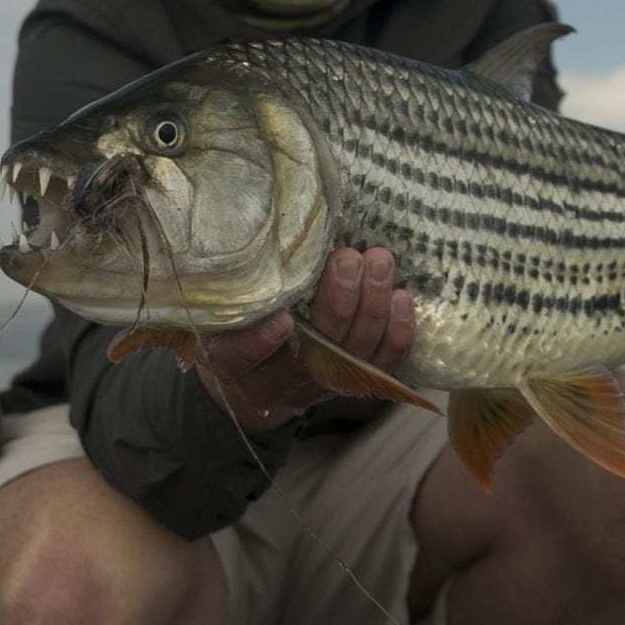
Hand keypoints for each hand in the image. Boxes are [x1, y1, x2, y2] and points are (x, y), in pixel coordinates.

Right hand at [197, 247, 414, 433]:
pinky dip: (398, 331)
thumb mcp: (225, 297)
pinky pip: (385, 365)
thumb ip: (239, 280)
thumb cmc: (241, 313)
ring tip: (379, 261)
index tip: (283, 318)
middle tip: (348, 259)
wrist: (261, 361)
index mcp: (230, 361)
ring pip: (355, 355)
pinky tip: (400, 296)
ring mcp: (318, 387)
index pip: (237, 358)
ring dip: (373, 305)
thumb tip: (270, 236)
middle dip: (338, 302)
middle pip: (313, 352)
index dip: (259, 343)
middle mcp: (275, 384)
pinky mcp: (353, 384)